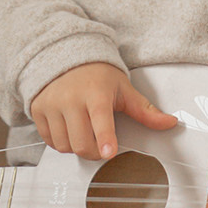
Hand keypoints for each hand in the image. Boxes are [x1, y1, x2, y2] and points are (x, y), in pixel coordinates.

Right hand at [30, 62, 176, 159]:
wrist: (64, 55)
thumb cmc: (96, 74)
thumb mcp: (123, 88)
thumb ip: (145, 110)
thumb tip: (169, 123)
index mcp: (96, 93)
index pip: (100, 121)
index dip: (104, 140)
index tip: (108, 153)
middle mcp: (71, 99)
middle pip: (81, 143)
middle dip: (94, 152)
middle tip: (101, 144)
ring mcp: (52, 104)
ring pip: (64, 146)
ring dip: (76, 147)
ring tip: (84, 130)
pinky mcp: (38, 109)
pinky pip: (49, 141)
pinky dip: (60, 141)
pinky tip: (68, 128)